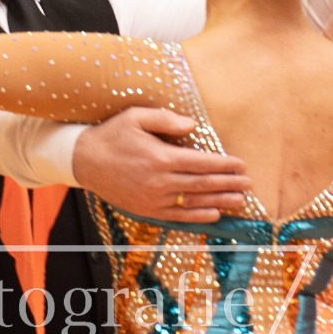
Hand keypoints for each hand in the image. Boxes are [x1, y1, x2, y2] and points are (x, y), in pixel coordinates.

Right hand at [73, 108, 250, 220]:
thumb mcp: (135, 117)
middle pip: (203, 184)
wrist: (84, 162)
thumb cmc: (111, 136)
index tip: (241, 165)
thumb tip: (192, 126)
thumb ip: (165, 119)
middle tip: (249, 184)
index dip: (224, 165)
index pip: (201, 162)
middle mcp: (159, 181)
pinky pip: (178, 216)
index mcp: (160, 157)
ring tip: (240, 201)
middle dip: (229, 184)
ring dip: (220, 202)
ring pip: (194, 202)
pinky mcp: (147, 210)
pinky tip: (214, 214)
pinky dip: (198, 216)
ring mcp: (154, 199)